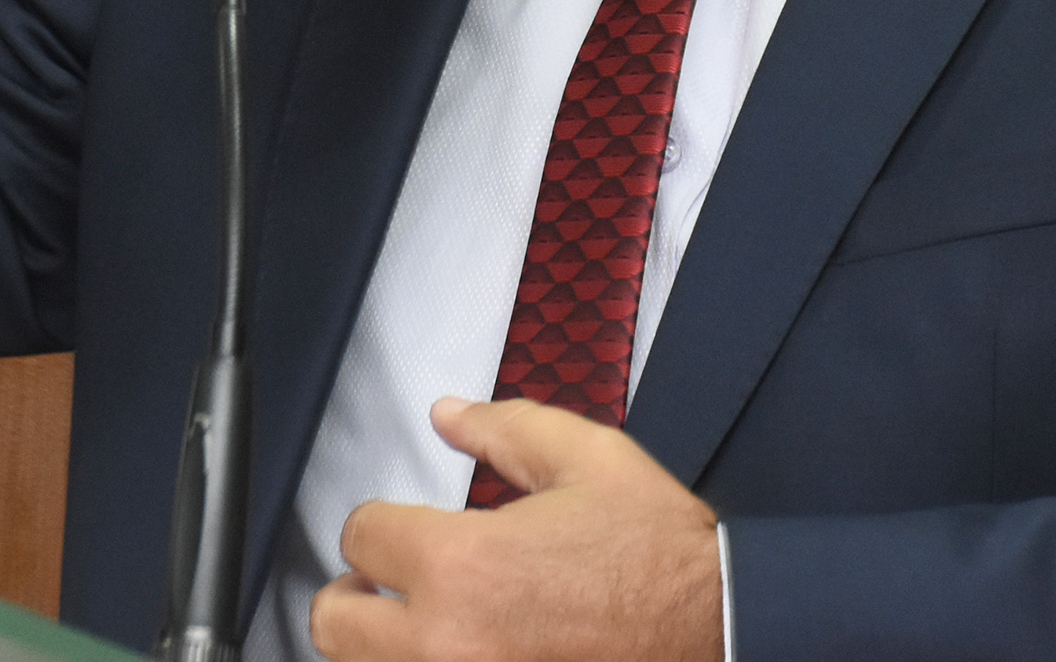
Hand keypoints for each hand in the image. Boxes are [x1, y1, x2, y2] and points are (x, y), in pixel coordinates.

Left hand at [310, 398, 723, 661]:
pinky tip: (465, 650)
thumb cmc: (661, 557)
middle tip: (394, 584)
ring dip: (386, 644)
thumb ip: (503, 429)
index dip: (384, 522)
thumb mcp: (587, 460)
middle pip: (335, 623)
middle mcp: (449, 643)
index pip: (361, 536)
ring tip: (430, 624)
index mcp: (464, 564)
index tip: (407, 529)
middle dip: (359, 593)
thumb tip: (448, 415)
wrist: (720, 631)